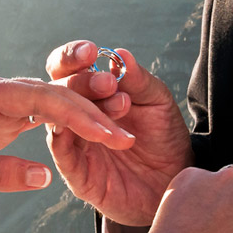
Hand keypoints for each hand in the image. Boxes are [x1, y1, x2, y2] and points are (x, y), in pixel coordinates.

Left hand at [0, 74, 134, 200]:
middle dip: (91, 114)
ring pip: (51, 98)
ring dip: (84, 115)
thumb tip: (45, 177)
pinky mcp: (1, 111)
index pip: (39, 98)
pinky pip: (42, 109)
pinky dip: (68, 120)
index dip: (77, 115)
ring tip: (117, 136)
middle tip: (125, 139)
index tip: (107, 133)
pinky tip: (92, 132)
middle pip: (53, 93)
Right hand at [46, 41, 193, 225]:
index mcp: (91, 92)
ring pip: (59, 118)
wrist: (174, 181)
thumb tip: (119, 53)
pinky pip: (61, 152)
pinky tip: (98, 131)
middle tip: (110, 83)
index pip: (69, 67)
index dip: (73, 56)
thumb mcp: (157, 102)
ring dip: (85, 109)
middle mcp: (75, 114)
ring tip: (122, 105)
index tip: (90, 51)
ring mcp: (73, 142)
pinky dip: (72, 138)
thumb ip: (137, 80)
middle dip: (82, 82)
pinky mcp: (76, 172)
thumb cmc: (163, 137)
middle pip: (58, 89)